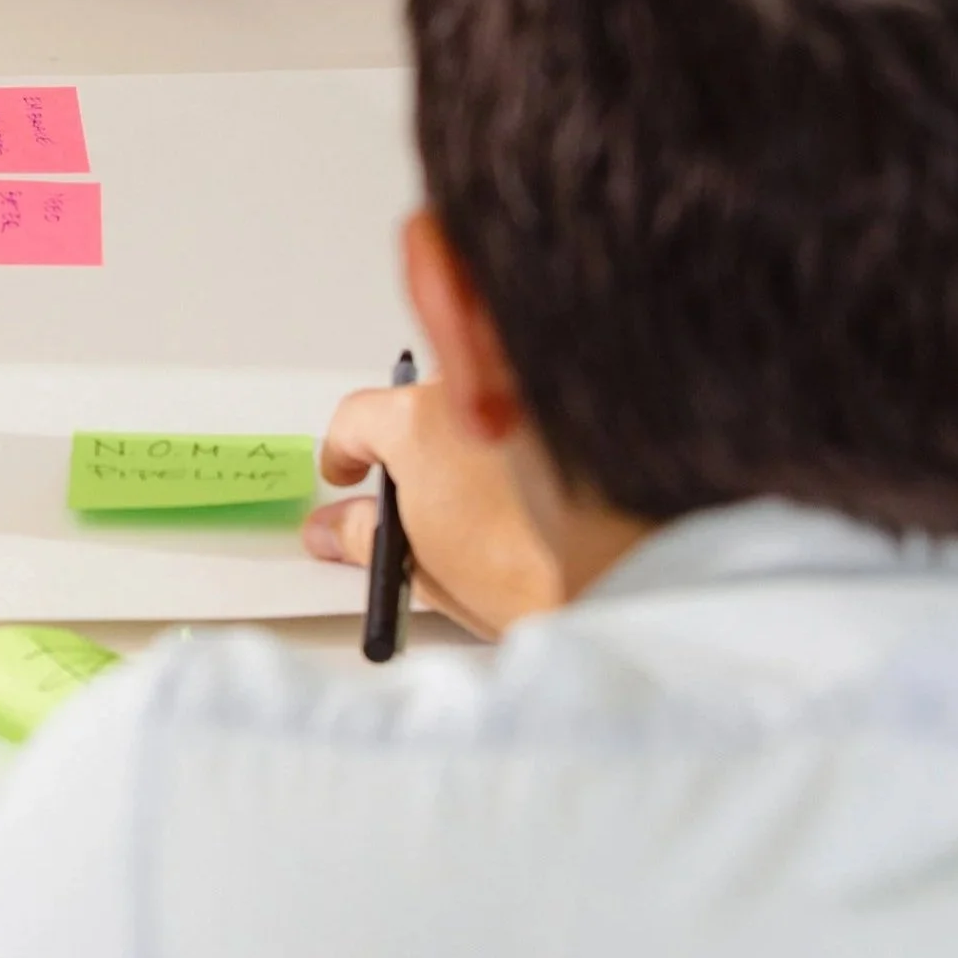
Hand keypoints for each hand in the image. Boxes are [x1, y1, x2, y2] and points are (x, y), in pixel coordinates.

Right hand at [303, 371, 563, 640]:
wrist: (621, 571)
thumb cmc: (528, 571)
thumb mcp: (421, 565)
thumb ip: (366, 535)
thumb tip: (336, 529)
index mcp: (416, 421)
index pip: (355, 419)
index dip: (343, 452)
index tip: (346, 472)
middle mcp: (467, 388)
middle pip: (417, 404)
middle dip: (413, 447)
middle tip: (420, 499)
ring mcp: (521, 386)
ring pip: (476, 404)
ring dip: (470, 440)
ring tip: (486, 502)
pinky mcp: (569, 402)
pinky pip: (527, 407)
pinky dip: (522, 438)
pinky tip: (534, 487)